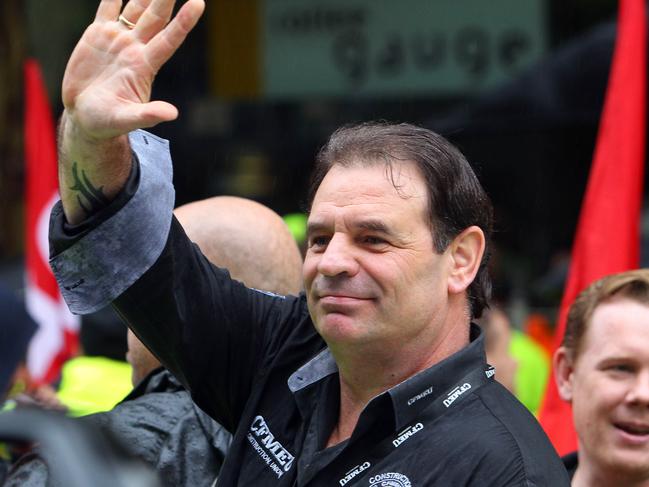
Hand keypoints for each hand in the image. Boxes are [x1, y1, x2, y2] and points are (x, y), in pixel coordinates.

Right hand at [62, 0, 204, 139]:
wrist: (85, 117)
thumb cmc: (108, 122)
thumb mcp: (126, 119)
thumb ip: (148, 115)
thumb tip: (172, 114)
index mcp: (144, 66)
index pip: (169, 39)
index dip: (183, 22)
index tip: (198, 3)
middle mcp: (135, 49)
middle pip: (155, 17)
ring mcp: (118, 40)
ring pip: (136, 8)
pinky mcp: (98, 35)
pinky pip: (108, 7)